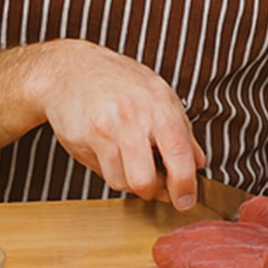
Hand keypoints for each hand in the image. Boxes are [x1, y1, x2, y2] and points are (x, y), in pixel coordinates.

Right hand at [30, 40, 206, 208]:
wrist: (70, 68)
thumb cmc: (117, 80)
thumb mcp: (158, 94)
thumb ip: (181, 129)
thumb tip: (198, 162)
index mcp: (159, 105)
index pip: (179, 155)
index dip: (185, 185)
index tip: (186, 199)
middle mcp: (132, 117)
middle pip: (146, 180)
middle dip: (153, 191)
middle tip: (154, 183)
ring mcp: (105, 128)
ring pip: (122, 182)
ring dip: (129, 179)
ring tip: (128, 160)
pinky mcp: (82, 139)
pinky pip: (102, 173)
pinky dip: (109, 170)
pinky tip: (109, 151)